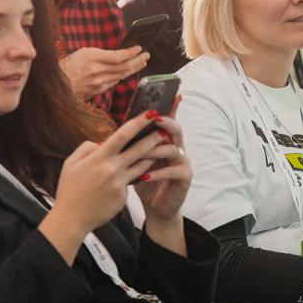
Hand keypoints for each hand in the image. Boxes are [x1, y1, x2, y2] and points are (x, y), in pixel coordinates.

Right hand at [50, 110, 168, 235]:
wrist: (71, 219)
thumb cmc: (69, 190)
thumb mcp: (70, 164)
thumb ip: (86, 148)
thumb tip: (102, 142)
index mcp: (99, 158)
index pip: (123, 135)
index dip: (139, 122)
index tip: (151, 113)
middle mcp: (112, 169)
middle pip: (140, 149)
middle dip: (154, 137)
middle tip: (165, 129)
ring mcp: (120, 184)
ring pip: (143, 165)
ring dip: (153, 155)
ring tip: (161, 146)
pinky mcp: (124, 196)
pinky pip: (132, 182)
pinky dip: (134, 176)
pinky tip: (138, 173)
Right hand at [61, 46, 148, 99]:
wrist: (54, 87)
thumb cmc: (65, 67)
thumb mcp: (82, 53)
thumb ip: (100, 55)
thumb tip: (117, 56)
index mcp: (91, 57)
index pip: (118, 56)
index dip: (131, 53)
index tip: (139, 48)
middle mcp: (97, 70)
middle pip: (124, 66)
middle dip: (138, 60)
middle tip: (146, 55)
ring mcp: (98, 82)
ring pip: (122, 75)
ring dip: (134, 68)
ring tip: (142, 63)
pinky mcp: (98, 90)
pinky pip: (114, 82)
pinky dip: (122, 76)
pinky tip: (127, 73)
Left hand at [135, 95, 190, 225]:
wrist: (157, 207)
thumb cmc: (146, 182)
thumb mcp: (137, 161)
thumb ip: (133, 146)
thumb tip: (116, 132)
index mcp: (165, 141)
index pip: (169, 120)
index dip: (171, 107)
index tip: (173, 94)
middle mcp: (177, 148)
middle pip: (175, 129)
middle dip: (165, 122)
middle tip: (154, 119)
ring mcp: (183, 162)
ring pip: (172, 149)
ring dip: (155, 150)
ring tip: (140, 154)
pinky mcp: (185, 177)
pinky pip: (173, 170)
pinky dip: (157, 172)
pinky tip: (144, 176)